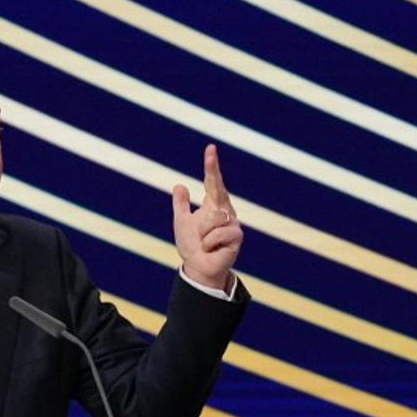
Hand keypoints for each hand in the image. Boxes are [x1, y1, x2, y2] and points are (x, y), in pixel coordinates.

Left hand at [173, 144, 242, 291]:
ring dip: (203, 234)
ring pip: (214, 218)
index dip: (212, 165)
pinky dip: (209, 243)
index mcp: (213, 205)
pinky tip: (212, 250)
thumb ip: (181, 205)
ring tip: (206, 244)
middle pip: (216, 194)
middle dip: (208, 195)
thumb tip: (179, 186)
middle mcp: (226, 211)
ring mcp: (233, 224)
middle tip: (204, 211)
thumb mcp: (181, 222)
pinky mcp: (237, 237)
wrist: (198, 268)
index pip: (213, 181)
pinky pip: (218, 233)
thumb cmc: (192, 246)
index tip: (210, 148)